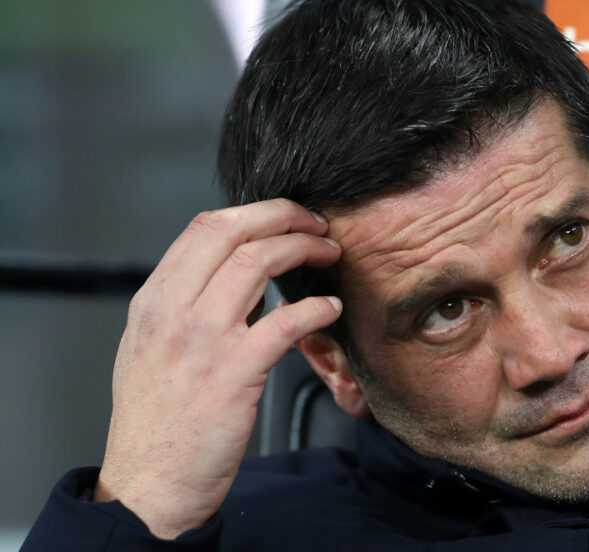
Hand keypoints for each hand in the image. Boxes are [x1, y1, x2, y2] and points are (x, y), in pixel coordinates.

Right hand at [93, 199, 341, 538]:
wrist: (150, 483)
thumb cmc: (157, 421)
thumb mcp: (152, 348)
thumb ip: (187, 307)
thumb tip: (241, 277)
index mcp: (153, 301)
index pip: (203, 228)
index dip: (255, 212)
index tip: (287, 217)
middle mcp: (173, 311)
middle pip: (232, 231)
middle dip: (284, 216)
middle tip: (317, 223)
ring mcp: (202, 340)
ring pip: (257, 262)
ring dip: (304, 249)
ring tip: (329, 255)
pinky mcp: (233, 373)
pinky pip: (285, 321)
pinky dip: (315, 308)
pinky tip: (330, 310)